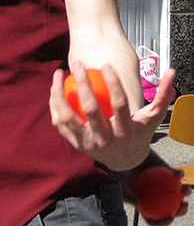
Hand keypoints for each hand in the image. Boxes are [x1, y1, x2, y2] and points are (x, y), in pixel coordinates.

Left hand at [49, 61, 176, 171]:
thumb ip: (162, 96)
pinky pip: (60, 123)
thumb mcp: (153, 118)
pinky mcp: (75, 144)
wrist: (124, 161)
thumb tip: (171, 71)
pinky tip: (55, 88)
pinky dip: (55, 105)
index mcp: (126, 133)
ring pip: (68, 117)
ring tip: (58, 73)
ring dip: (60, 94)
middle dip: (83, 84)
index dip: (113, 84)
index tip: (106, 65)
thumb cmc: (139, 133)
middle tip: (78, 64)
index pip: (119, 105)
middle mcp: (105, 141)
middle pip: (91, 109)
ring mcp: (88, 144)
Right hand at [120, 151, 189, 225]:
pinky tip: (179, 174)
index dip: (163, 221)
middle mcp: (155, 195)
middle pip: (170, 207)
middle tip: (184, 206)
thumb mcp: (119, 185)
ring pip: (177, 191)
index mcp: (145, 204)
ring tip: (187, 190)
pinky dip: (178, 174)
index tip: (170, 218)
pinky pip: (173, 173)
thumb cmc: (118, 171)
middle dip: (181, 210)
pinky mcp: (165, 170)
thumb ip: (127, 195)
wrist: (122, 154)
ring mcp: (162, 183)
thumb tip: (138, 204)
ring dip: (185, 191)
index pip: (155, 217)